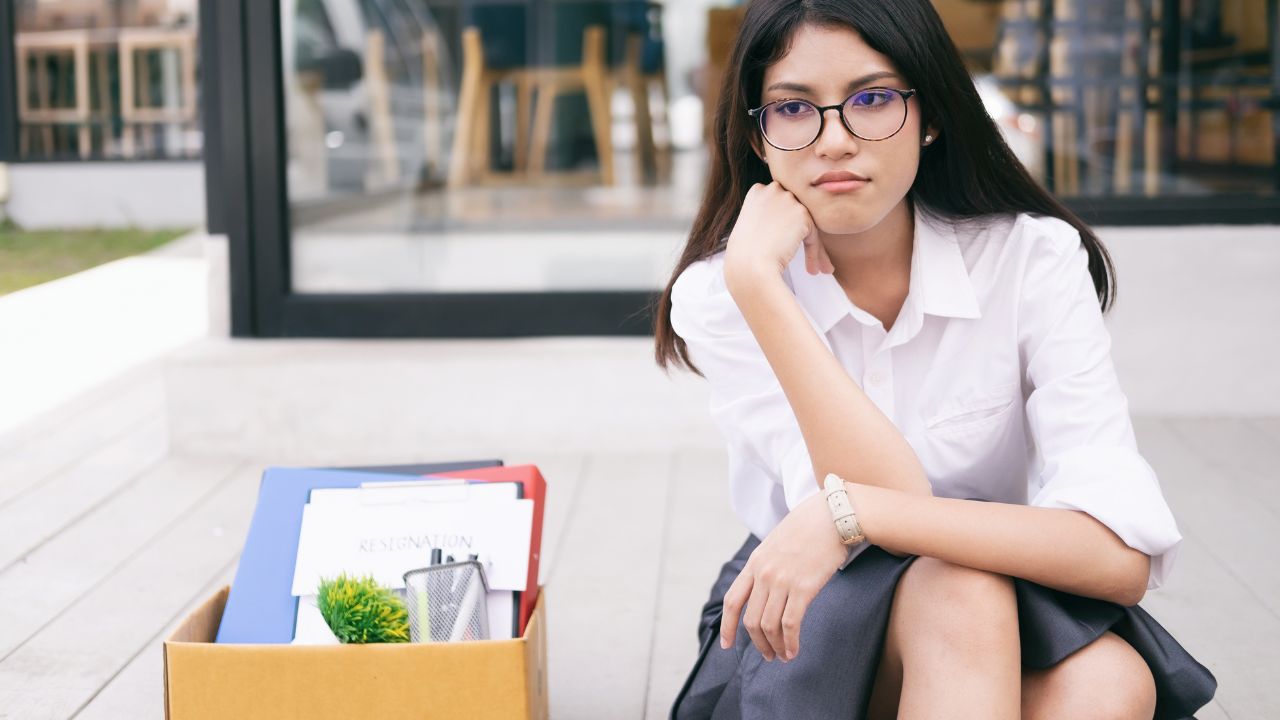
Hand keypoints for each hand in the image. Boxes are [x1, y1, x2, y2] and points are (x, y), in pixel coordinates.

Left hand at [719, 487, 849, 661]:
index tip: (727, 644)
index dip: (727, 626)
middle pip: (750, 620)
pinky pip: (790, 624)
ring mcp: (782, 581)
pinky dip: (790, 643)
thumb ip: (768, 565)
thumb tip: (766, 589)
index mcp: (755, 562)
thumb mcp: (777, 543)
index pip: (732, 601)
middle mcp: (764, 573)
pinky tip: (794, 650)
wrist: (832, 515)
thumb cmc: (809, 527)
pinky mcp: (803, 588)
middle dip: (757, 643)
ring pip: (769, 626)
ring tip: (783, 656)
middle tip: (767, 655)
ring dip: (774, 647)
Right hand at [723, 181, 833, 285]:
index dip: (784, 224)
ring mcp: (788, 199)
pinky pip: (813, 234)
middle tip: (802, 255)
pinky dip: (814, 252)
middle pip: (794, 210)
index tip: (783, 244)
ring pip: (806, 223)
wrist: (749, 266)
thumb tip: (784, 224)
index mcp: (757, 191)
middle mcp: (773, 189)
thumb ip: (766, 217)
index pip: (779, 203)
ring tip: (816, 268)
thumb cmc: (744, 255)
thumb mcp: (750, 227)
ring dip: (811, 245)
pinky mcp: (802, 213)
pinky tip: (812, 270)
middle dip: (799, 231)